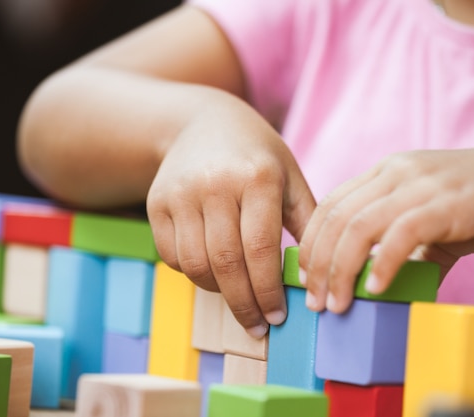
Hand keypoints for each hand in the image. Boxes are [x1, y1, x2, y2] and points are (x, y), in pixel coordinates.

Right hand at [147, 93, 314, 336]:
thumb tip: (317, 276)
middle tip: (257, 326)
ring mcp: (181, 193)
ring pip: (195, 264)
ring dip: (218, 291)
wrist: (201, 123)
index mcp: (257, 177)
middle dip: (244, 304)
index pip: (261, 249)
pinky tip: (212, 271)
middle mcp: (215, 184)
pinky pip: (172, 255)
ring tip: (236, 296)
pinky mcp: (157, 202)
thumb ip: (307, 222)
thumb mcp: (289, 176)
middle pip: (226, 263)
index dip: (268, 291)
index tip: (277, 317)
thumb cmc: (255, 154)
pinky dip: (193, 273)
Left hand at [299, 143, 473, 313]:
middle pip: (336, 219)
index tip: (304, 277)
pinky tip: (376, 290)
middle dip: (317, 264)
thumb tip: (381, 287)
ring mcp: (419, 186)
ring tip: (337, 303)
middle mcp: (395, 173)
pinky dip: (382, 265)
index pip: (330, 205)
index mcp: (385, 173)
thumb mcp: (430, 218)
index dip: (310, 243)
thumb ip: (402, 246)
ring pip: (358, 228)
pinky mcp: (446, 204)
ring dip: (340, 271)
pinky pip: (400, 235)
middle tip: (315, 300)